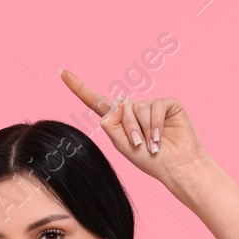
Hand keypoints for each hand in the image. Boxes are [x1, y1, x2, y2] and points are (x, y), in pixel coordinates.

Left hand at [60, 67, 207, 187]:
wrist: (176, 166)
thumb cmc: (151, 160)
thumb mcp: (123, 145)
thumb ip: (112, 125)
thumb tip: (117, 104)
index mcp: (118, 120)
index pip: (95, 101)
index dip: (79, 87)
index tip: (62, 72)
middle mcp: (133, 109)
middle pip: (119, 109)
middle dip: (128, 129)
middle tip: (139, 145)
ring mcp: (150, 104)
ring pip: (136, 108)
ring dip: (143, 130)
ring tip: (152, 144)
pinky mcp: (168, 102)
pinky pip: (154, 108)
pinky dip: (155, 125)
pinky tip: (161, 138)